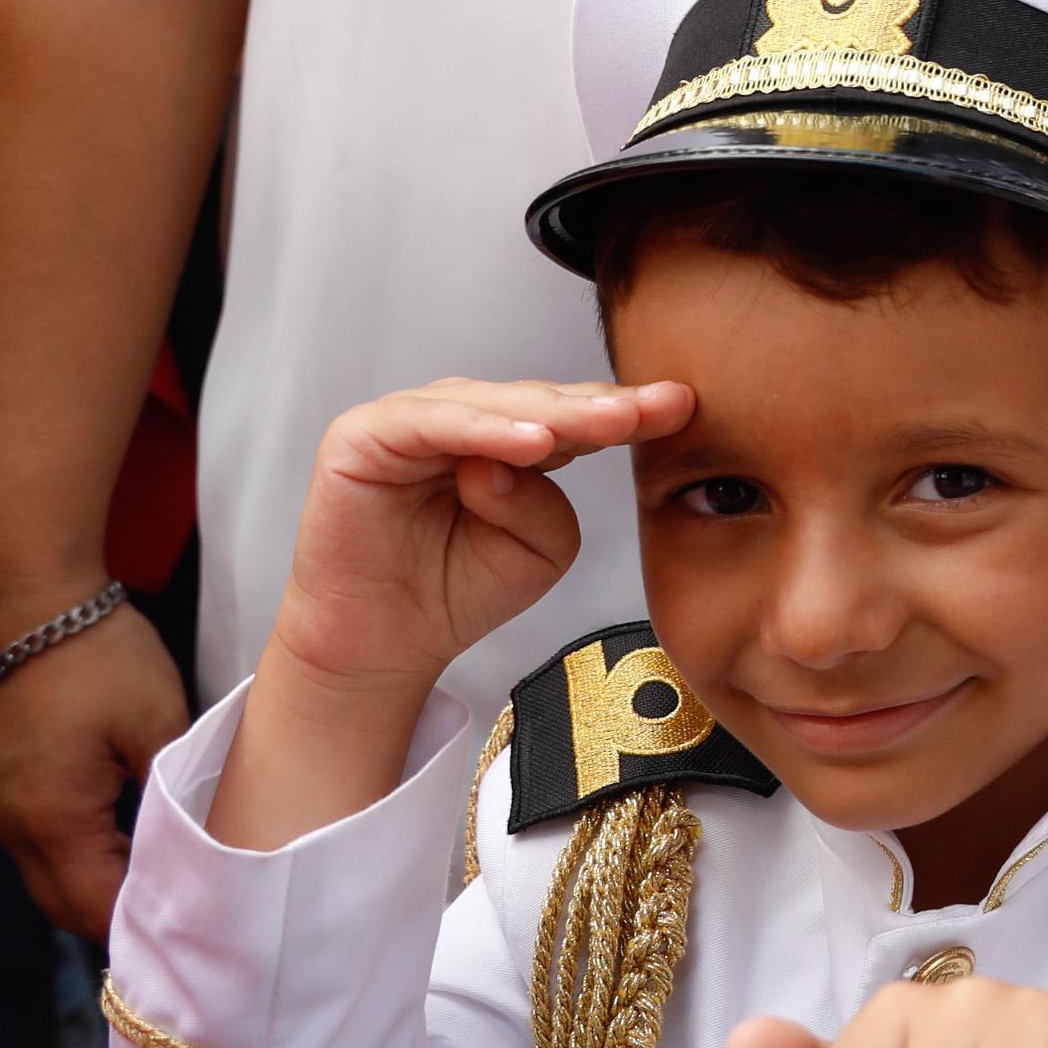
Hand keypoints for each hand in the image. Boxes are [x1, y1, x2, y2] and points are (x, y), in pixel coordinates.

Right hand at [0, 595, 188, 938]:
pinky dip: (76, 856)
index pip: (93, 905)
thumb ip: (171, 790)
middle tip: (176, 920)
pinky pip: (36, 843)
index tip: (188, 933)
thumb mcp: (157, 721)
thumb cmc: (96, 656)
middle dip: (113, 918)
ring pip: (46, 876)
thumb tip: (191, 840)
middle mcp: (12, 823)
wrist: (29, 601)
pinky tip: (121, 843)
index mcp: (52, 817)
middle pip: (60, 903)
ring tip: (157, 885)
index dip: (137, 924)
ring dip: (94, 886)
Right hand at [260, 378, 688, 710]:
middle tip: (653, 409)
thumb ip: (546, 503)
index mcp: (511, 437)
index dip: (627, 411)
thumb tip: (519, 455)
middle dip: (601, 406)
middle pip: (541, 402)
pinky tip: (529, 443)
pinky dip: (482, 431)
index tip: (683, 408)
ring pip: (493, 405)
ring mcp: (412, 420)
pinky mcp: (365, 436)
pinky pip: (432, 424)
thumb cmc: (457, 590)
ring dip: (552, 413)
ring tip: (606, 422)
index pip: (575, 415)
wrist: (384, 645)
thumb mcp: (537, 549)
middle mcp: (464, 418)